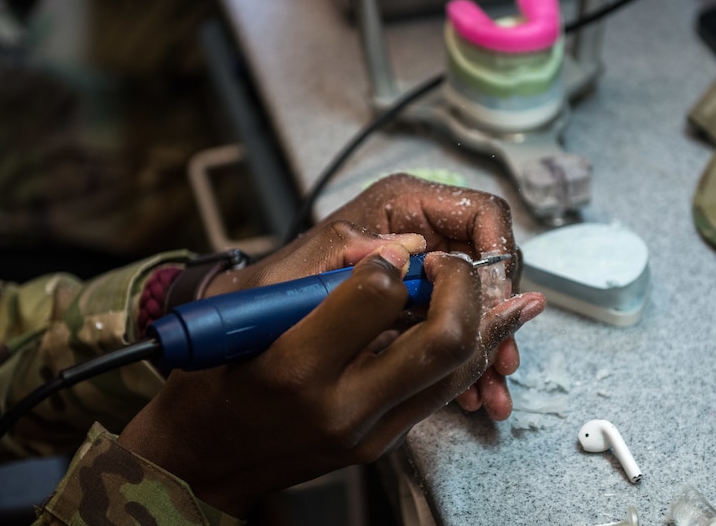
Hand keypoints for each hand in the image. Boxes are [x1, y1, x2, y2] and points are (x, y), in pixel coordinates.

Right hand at [119, 223, 542, 517]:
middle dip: (463, 289)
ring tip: (510, 297)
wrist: (205, 461)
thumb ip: (320, 286)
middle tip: (452, 264)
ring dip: (486, 324)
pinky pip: (441, 393)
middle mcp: (342, 405)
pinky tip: (484, 332)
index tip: (392, 252)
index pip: (376, 293)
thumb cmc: (212, 388)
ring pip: (457, 369)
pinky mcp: (382, 443)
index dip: (393, 260)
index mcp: (296, 365)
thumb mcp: (246, 323)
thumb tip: (388, 256)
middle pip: (442, 339)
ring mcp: (369, 431)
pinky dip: (467, 356)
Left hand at [206, 174, 540, 419]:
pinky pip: (457, 326)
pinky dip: (467, 359)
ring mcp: (422, 268)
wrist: (250, 324)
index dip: (497, 258)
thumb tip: (408, 252)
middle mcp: (419, 230)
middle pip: (489, 262)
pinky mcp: (419, 302)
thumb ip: (348, 251)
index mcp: (402, 204)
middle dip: (498, 312)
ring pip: (479, 300)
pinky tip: (469, 392)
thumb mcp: (300, 270)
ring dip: (487, 344)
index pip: (481, 213)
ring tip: (489, 390)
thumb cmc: (272, 288)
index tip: (495, 305)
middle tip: (499, 359)